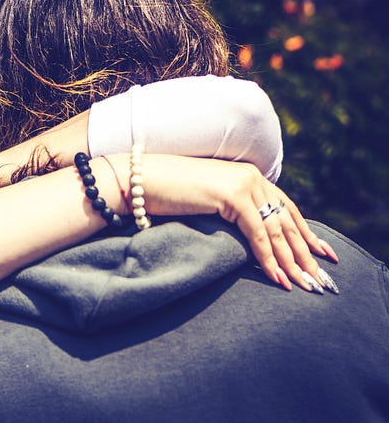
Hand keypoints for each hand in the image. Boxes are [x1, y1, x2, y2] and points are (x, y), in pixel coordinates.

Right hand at [133, 154, 337, 292]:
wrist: (141, 181)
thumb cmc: (167, 194)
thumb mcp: (208, 201)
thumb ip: (231, 211)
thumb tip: (248, 237)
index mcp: (248, 175)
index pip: (285, 208)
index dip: (305, 233)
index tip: (321, 254)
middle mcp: (252, 176)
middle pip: (287, 220)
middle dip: (304, 253)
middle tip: (319, 279)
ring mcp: (244, 183)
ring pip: (277, 230)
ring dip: (292, 261)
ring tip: (303, 285)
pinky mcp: (232, 195)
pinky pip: (258, 233)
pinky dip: (268, 258)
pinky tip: (276, 277)